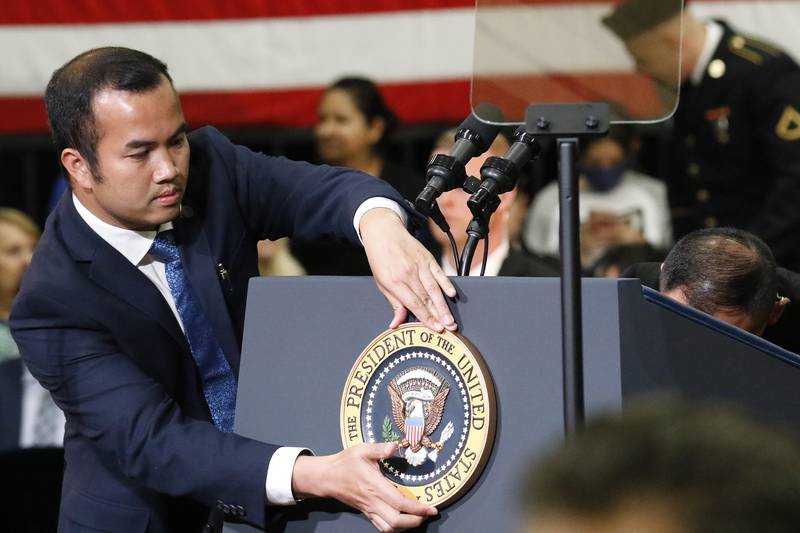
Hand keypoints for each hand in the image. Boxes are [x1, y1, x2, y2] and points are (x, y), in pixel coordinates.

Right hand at [292, 442, 437, 531]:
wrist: (327, 477)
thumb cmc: (346, 462)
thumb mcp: (362, 449)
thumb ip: (380, 448)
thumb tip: (395, 446)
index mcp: (374, 486)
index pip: (399, 503)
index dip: (418, 508)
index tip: (432, 508)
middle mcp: (373, 501)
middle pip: (396, 522)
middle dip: (416, 520)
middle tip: (428, 514)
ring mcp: (369, 509)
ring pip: (389, 528)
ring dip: (406, 527)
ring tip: (418, 518)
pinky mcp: (366, 512)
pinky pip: (381, 527)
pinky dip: (395, 528)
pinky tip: (403, 520)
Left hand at [360, 208, 456, 332]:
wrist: (383, 232)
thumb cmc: (380, 258)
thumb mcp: (381, 283)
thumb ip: (394, 303)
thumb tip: (397, 323)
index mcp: (395, 281)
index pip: (414, 304)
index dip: (426, 317)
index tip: (435, 328)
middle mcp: (408, 273)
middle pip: (427, 298)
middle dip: (439, 315)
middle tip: (449, 327)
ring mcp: (419, 265)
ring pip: (434, 288)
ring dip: (444, 305)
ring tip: (451, 318)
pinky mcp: (427, 258)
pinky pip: (439, 272)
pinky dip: (446, 283)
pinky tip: (452, 294)